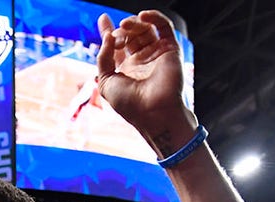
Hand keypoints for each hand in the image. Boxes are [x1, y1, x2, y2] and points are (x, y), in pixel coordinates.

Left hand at [95, 11, 195, 152]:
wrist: (153, 112)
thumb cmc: (129, 104)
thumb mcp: (105, 81)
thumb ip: (103, 57)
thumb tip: (107, 36)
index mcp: (125, 69)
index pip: (117, 45)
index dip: (109, 32)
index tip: (103, 19)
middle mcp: (141, 60)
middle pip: (130, 34)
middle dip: (120, 31)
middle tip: (116, 37)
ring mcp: (156, 54)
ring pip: (144, 29)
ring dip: (133, 24)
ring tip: (125, 27)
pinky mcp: (170, 49)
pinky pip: (164, 26)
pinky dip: (154, 17)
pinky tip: (142, 16)